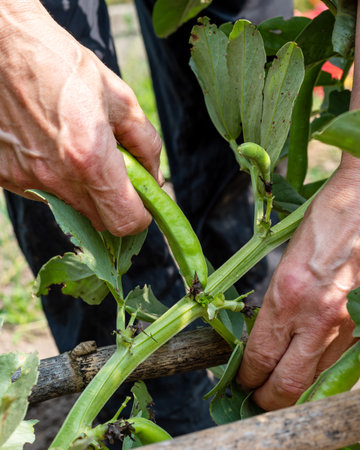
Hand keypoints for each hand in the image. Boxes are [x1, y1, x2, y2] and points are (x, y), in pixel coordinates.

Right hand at [0, 1, 161, 235]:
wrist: (5, 48)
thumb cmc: (64, 66)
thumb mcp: (119, 99)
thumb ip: (145, 145)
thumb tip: (155, 177)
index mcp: (89, 157)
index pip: (125, 220)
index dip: (140, 216)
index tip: (144, 203)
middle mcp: (57, 178)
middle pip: (100, 223)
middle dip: (116, 208)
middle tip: (118, 179)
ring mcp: (28, 180)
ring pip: (73, 211)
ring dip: (86, 194)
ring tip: (80, 155)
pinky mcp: (7, 177)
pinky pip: (45, 195)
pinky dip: (58, 183)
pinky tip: (54, 151)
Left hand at [237, 160, 359, 409]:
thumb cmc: (323, 225)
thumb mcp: (286, 262)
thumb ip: (278, 303)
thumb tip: (266, 335)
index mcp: (286, 296)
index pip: (259, 356)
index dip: (247, 377)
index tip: (241, 381)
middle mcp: (314, 317)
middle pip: (287, 385)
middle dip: (267, 399)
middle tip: (256, 398)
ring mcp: (344, 326)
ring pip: (316, 383)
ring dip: (296, 394)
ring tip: (280, 392)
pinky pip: (340, 365)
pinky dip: (323, 376)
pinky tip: (312, 372)